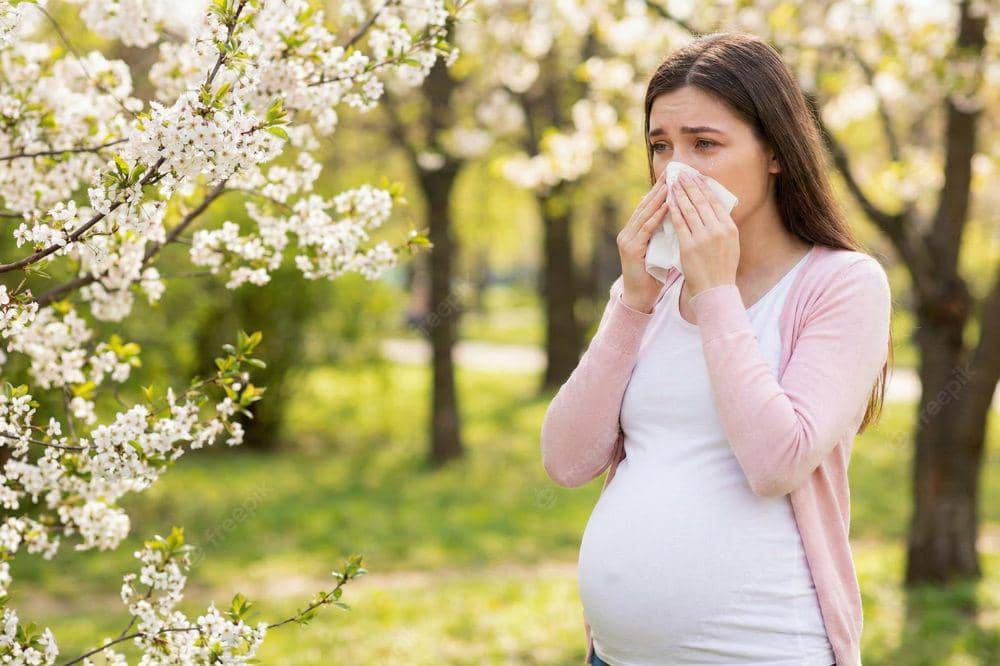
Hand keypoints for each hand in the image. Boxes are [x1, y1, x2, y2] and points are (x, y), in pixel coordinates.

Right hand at [618, 169, 670, 312]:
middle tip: (672, 173)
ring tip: (670, 184)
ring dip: (658, 198)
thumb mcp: (661, 249)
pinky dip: (656, 216)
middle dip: (659, 189)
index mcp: (635, 231)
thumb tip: (682, 217)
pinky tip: (666, 206)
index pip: (648, 206)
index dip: (660, 190)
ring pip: (644, 213)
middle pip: (645, 205)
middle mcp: (628, 232)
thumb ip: (666, 233)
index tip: (673, 176)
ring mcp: (627, 239)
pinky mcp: (630, 248)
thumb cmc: (654, 274)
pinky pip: (646, 228)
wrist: (641, 296)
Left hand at [667, 171, 739, 296]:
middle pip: (701, 202)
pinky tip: (668, 201)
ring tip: (672, 183)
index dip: (704, 187)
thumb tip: (716, 207)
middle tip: (681, 173)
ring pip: (689, 210)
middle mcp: (718, 230)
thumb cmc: (722, 267)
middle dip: (690, 185)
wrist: (715, 288)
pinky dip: (673, 211)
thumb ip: (724, 226)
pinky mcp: (688, 246)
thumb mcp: (731, 243)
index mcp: (729, 228)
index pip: (715, 202)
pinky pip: (679, 223)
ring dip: (679, 194)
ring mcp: (703, 238)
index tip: (696, 176)